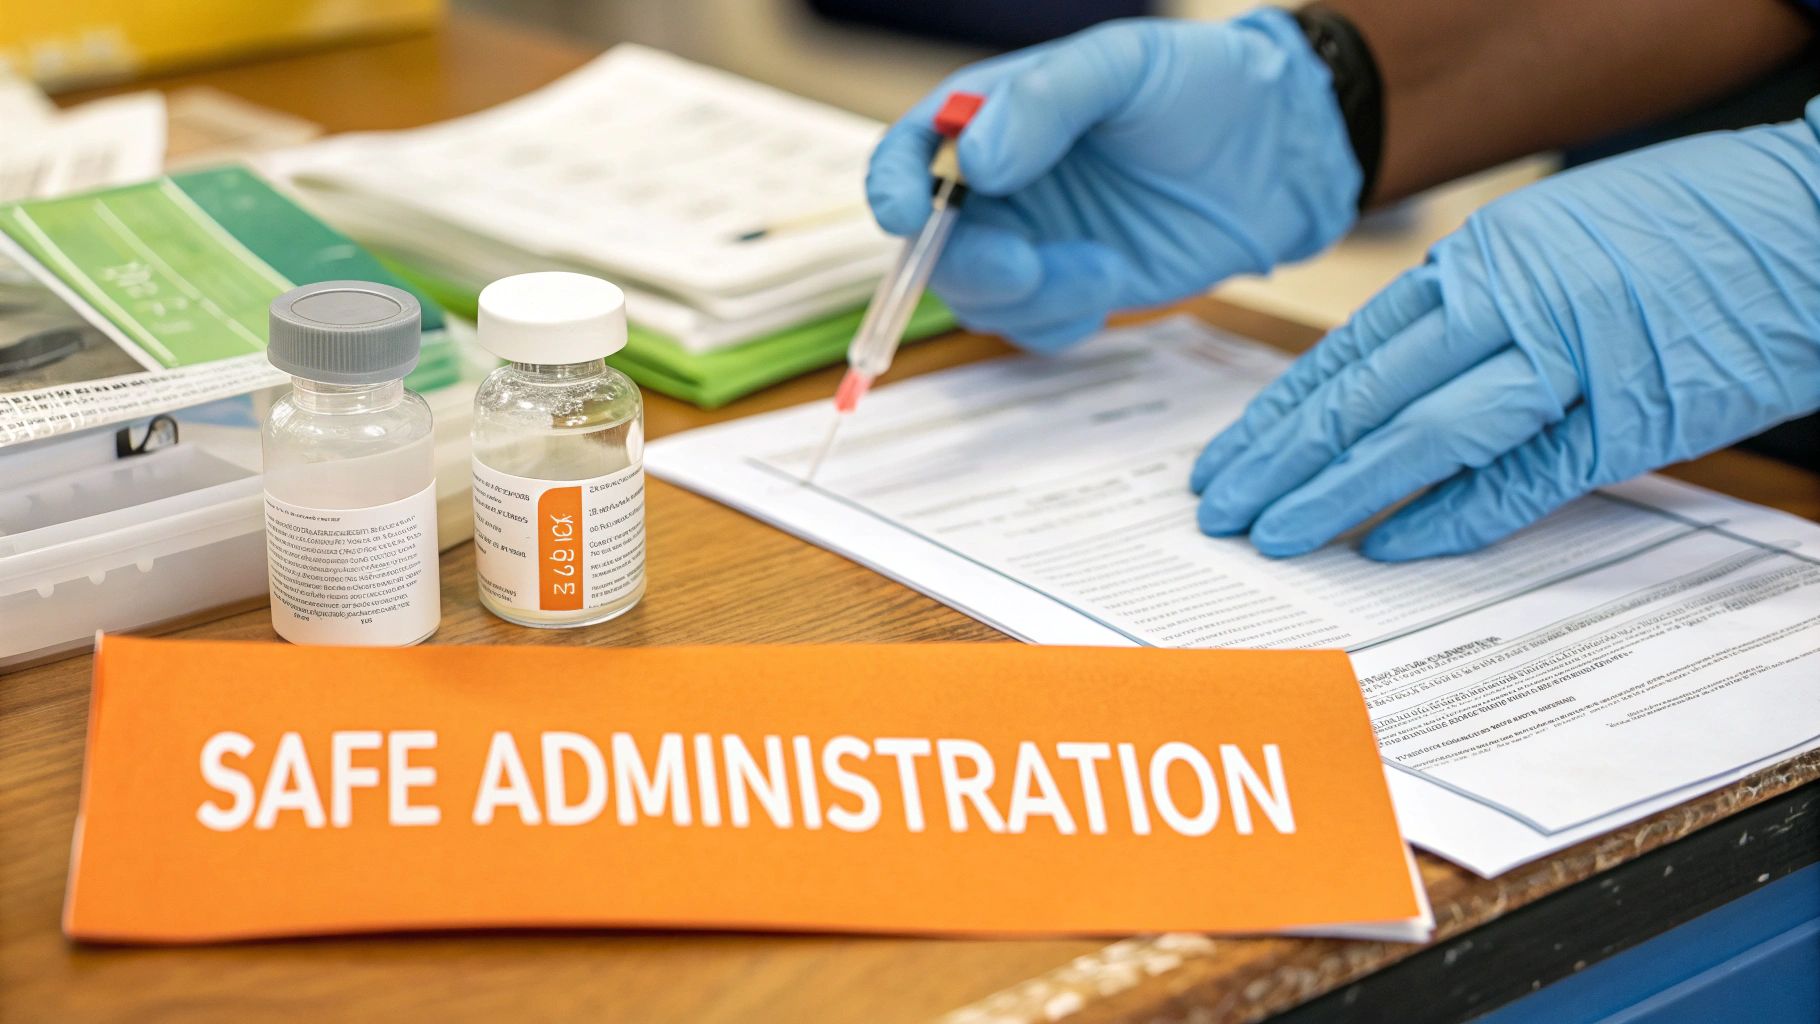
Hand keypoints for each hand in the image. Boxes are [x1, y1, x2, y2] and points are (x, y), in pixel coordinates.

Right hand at [865, 12, 1359, 350]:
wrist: (1279, 152)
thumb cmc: (1202, 87)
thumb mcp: (1125, 65)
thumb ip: (1046, 100)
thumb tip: (973, 156)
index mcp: (991, 116)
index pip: (909, 154)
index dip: (893, 188)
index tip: (904, 216)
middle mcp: (997, 185)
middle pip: (932, 243)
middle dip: (969, 264)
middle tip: (1025, 266)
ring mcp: (1032, 240)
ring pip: (979, 296)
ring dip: (1031, 297)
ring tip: (1106, 267)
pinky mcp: (1070, 287)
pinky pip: (1031, 327)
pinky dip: (1060, 320)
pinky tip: (1110, 283)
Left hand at [1191, 107, 1819, 559]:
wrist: (1812, 219)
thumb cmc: (1683, 232)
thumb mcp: (1554, 239)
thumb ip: (1474, 307)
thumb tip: (1390, 381)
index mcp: (1485, 260)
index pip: (1350, 350)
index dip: (1279, 412)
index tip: (1228, 458)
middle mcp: (1511, 301)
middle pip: (1366, 392)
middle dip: (1282, 459)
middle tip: (1223, 509)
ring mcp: (1570, 356)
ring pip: (1424, 432)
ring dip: (1341, 490)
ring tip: (1278, 535)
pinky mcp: (1632, 415)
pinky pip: (1524, 475)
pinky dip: (1456, 514)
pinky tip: (1392, 545)